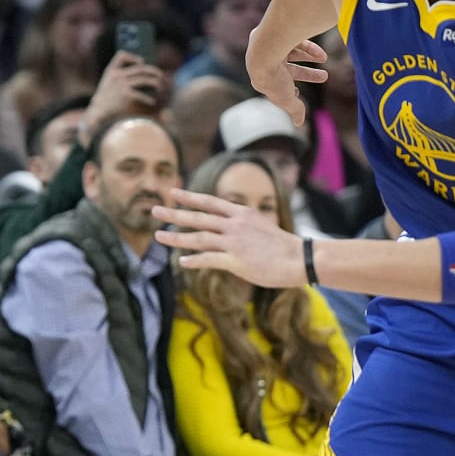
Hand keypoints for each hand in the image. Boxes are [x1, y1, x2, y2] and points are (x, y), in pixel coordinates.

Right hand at [82, 50, 163, 141]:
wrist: (98, 111)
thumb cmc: (106, 97)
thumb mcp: (108, 82)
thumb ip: (120, 75)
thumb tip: (143, 73)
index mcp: (111, 70)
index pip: (121, 55)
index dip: (133, 57)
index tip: (141, 62)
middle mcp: (117, 75)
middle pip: (140, 68)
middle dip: (152, 70)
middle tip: (160, 74)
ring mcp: (122, 84)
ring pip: (144, 79)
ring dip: (155, 83)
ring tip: (159, 86)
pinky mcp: (126, 94)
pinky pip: (142, 95)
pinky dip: (148, 99)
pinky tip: (152, 101)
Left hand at [152, 187, 303, 286]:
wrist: (299, 258)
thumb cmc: (282, 246)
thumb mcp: (260, 227)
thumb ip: (241, 226)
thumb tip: (226, 229)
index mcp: (241, 214)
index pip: (210, 202)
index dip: (190, 197)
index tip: (173, 193)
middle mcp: (235, 224)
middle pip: (199, 217)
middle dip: (175, 214)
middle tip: (155, 210)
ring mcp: (234, 242)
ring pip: (199, 238)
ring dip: (177, 237)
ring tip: (159, 237)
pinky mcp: (236, 260)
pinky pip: (209, 259)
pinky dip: (194, 261)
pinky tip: (182, 262)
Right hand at [244, 28, 327, 124]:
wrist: (266, 51)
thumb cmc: (273, 77)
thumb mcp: (286, 98)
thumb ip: (294, 109)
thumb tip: (299, 124)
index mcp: (262, 77)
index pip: (276, 85)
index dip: (288, 89)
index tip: (297, 91)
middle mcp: (264, 61)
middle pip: (289, 68)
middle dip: (307, 74)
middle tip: (324, 76)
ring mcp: (271, 46)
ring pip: (294, 52)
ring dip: (311, 58)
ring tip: (325, 61)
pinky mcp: (279, 33)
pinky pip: (296, 40)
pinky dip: (310, 48)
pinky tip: (322, 55)